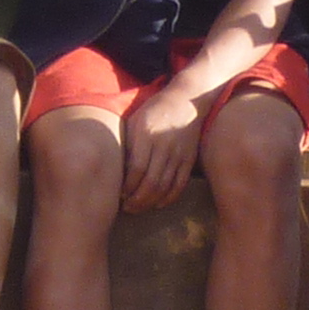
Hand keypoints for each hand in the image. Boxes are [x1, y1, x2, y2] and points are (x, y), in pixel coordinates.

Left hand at [120, 80, 205, 210]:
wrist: (186, 101)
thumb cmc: (154, 110)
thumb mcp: (135, 120)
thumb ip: (128, 144)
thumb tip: (119, 172)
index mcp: (147, 135)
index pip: (137, 169)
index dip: (128, 186)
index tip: (119, 194)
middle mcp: (164, 146)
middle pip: (151, 182)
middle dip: (137, 200)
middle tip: (127, 208)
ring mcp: (179, 154)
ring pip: (165, 187)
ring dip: (151, 202)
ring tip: (139, 208)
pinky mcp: (189, 159)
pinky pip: (179, 184)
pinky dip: (169, 198)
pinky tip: (158, 204)